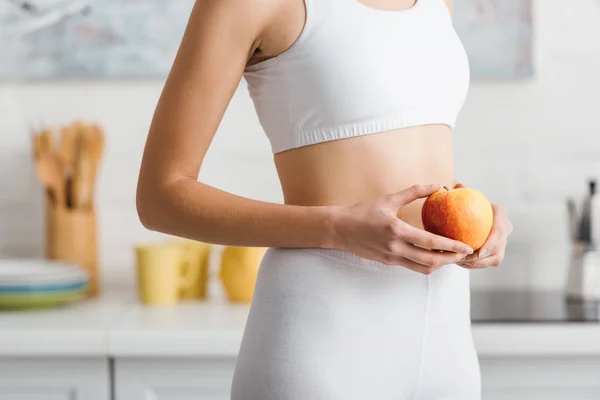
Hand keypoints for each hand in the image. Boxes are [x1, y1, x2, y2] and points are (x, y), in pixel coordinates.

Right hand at [331, 184, 474, 274]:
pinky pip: (412, 266)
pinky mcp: (387, 262)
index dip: (451, 246)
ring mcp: (391, 257)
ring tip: (452, 257)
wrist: (338, 229)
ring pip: (422, 268)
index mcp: (396, 230)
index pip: (430, 242)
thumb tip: (436, 184)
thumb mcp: (388, 199)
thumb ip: (413, 192)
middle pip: (430, 260)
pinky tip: (433, 256)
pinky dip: (426, 263)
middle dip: (451, 259)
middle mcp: (395, 247)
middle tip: (465, 254)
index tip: (466, 246)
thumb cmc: (362, 211)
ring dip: (440, 264)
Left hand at [456, 194, 512, 268]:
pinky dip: (475, 265)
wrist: (475, 214)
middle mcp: (506, 228)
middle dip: (481, 258)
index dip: (491, 243)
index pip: (499, 230)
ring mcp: (504, 242)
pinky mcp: (498, 252)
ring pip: (495, 259)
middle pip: (498, 249)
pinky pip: (488, 262)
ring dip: (477, 264)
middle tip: (462, 259)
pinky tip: (460, 263)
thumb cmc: (469, 203)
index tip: (478, 251)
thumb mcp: (466, 196)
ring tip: (459, 262)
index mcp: (500, 213)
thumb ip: (463, 191)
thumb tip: (457, 186)